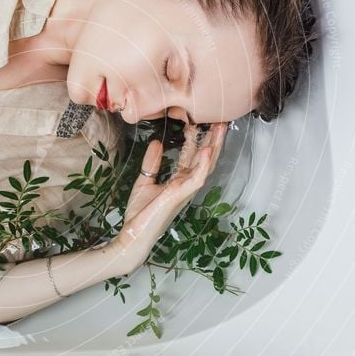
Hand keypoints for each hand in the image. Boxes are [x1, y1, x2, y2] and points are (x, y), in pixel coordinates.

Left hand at [108, 122, 227, 271]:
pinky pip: (196, 178)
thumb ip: (152, 164)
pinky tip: (207, 150)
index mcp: (179, 182)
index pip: (192, 157)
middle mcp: (186, 185)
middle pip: (205, 159)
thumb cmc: (140, 214)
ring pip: (205, 166)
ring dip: (214, 147)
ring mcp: (185, 191)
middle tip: (220, 120)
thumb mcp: (145, 181)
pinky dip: (202, 164)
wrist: (133, 234)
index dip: (196, 140)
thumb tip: (156, 143)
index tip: (196, 122)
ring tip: (220, 128)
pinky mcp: (179, 196)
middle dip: (213, 140)